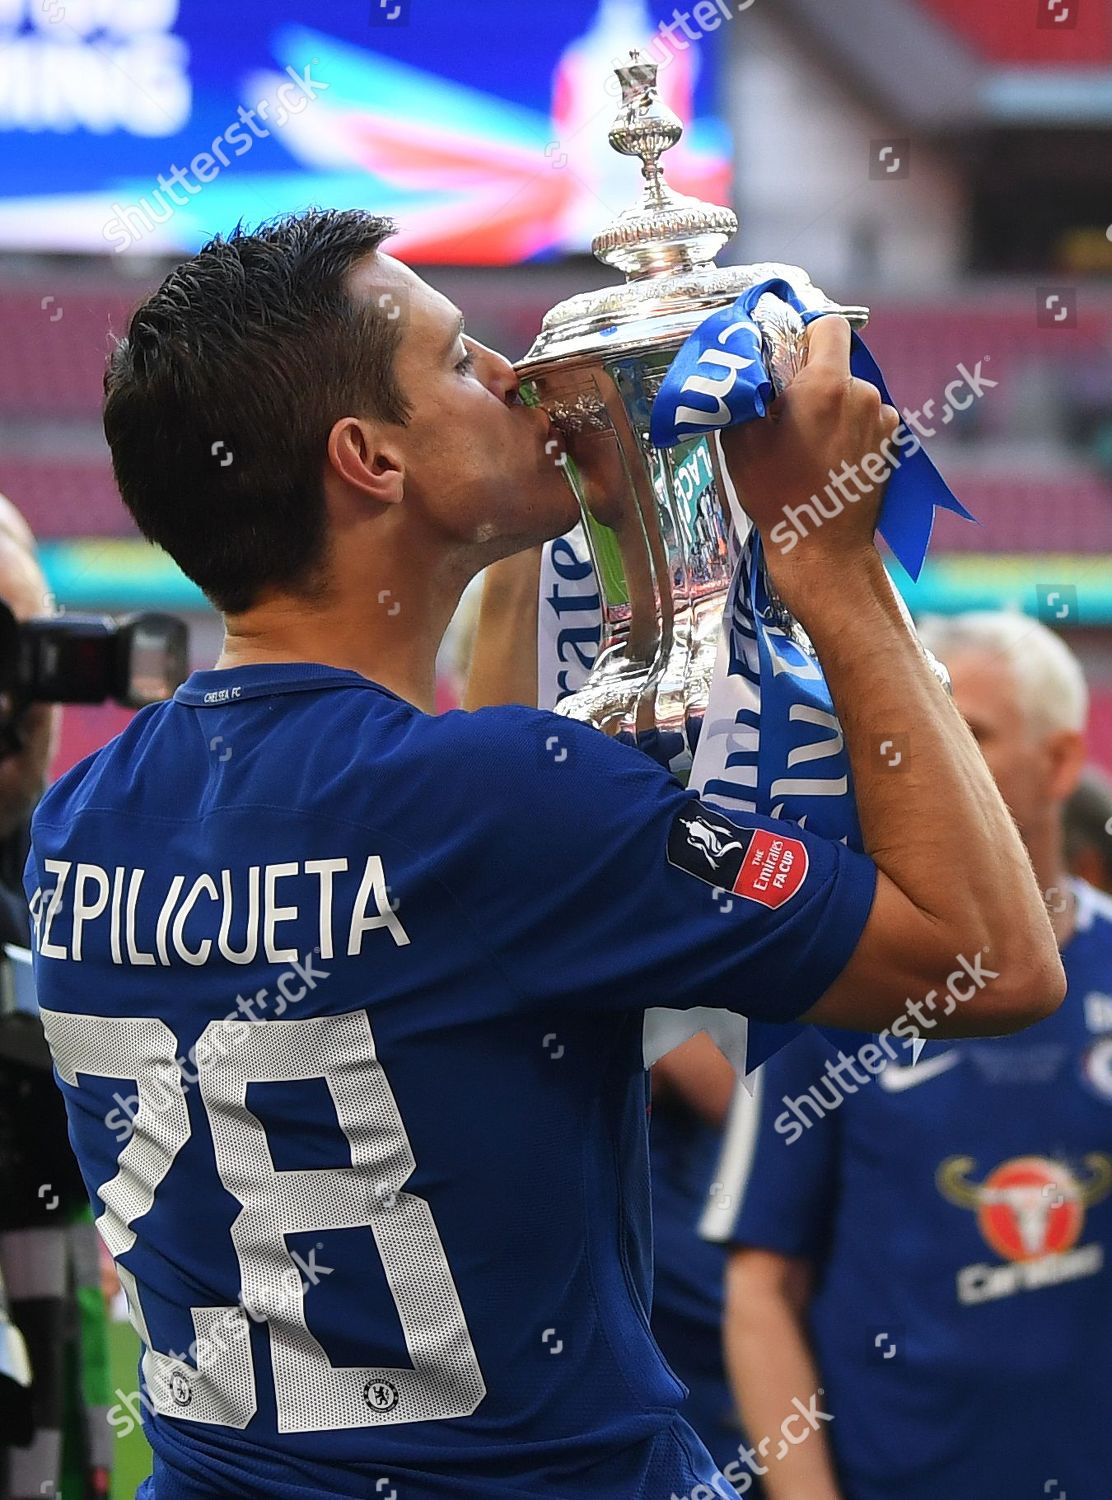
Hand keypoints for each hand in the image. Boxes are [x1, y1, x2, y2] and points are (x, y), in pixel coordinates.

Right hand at [720, 317, 899, 587]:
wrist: (821, 549)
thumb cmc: (777, 494)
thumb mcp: (740, 439)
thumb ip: (746, 390)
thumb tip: (748, 364)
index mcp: (826, 384)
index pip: (828, 325)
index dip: (805, 336)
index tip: (786, 362)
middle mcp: (862, 393)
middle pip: (837, 363)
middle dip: (813, 381)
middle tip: (786, 417)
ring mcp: (883, 419)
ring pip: (852, 393)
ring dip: (832, 408)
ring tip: (808, 447)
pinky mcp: (892, 444)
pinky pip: (867, 419)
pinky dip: (850, 430)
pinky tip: (830, 460)